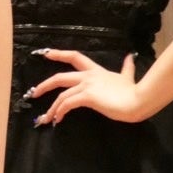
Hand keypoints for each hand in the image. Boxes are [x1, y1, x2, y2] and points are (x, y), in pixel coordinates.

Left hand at [27, 49, 145, 123]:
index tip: (46, 53)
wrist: (138, 100)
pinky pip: (68, 103)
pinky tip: (58, 119)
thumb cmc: (133, 91)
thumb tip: (130, 57)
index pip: (75, 57)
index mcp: (96, 71)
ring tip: (46, 118)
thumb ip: (126, 68)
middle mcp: (88, 76)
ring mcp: (87, 85)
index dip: (60, 54)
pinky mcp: (88, 96)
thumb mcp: (127, 77)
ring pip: (62, 94)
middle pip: (61, 77)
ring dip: (52, 107)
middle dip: (45, 85)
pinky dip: (60, 111)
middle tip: (34, 93)